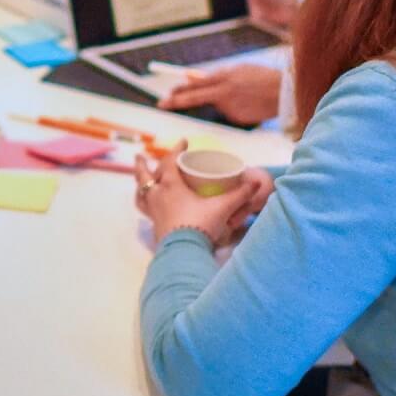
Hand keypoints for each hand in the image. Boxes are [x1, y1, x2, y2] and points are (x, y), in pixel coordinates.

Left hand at [132, 141, 273, 246]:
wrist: (185, 252)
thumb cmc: (200, 225)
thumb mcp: (223, 207)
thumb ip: (240, 194)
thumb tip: (256, 182)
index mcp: (170, 186)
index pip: (169, 162)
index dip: (176, 150)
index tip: (184, 142)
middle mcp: (157, 196)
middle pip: (144, 176)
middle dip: (142, 165)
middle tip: (140, 156)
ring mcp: (153, 211)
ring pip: (141, 193)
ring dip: (140, 185)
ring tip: (141, 181)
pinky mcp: (154, 226)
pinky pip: (145, 209)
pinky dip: (145, 203)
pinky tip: (149, 205)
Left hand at [158, 64, 283, 125]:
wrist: (284, 92)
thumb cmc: (262, 77)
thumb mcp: (238, 70)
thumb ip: (218, 76)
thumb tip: (196, 80)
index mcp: (223, 78)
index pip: (195, 85)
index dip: (179, 90)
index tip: (167, 94)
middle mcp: (223, 93)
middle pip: (194, 98)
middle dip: (176, 101)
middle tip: (161, 103)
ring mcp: (230, 108)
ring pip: (217, 105)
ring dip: (222, 100)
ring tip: (243, 94)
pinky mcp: (238, 118)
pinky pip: (230, 113)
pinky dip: (235, 108)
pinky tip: (249, 103)